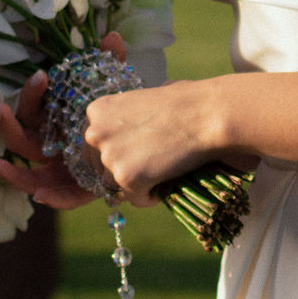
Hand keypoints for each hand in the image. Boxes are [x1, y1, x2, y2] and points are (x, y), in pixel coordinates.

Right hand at [0, 33, 126, 208]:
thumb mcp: (115, 88)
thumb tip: (111, 37)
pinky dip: (52, 198)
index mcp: (56, 123)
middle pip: (21, 140)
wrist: (150, 138)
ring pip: (31, 175)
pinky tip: (40, 195)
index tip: (41, 76)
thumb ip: (111, 64)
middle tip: (0, 108)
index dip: (31, 94)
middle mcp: (55, 149)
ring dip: (13, 173)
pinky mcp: (84, 190)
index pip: (32, 110)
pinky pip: (64, 198)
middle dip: (8, 125)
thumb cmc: (125, 113)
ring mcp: (65, 172)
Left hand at [84, 76, 232, 207]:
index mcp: (96, 111)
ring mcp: (108, 157)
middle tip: (151, 166)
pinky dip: (151, 195)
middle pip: (99, 168)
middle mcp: (94, 134)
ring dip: (137, 184)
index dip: (112, 155)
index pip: (91, 146)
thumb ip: (123, 118)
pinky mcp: (126, 178)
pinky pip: (135, 198)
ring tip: (164, 170)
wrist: (206, 114)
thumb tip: (125, 135)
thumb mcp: (143, 101)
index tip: (132, 157)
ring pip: (115, 186)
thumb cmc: (185, 102)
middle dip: (122, 171)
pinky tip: (168, 179)